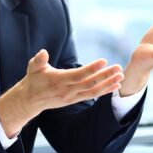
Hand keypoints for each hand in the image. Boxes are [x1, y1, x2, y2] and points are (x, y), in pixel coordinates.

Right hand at [0, 49, 123, 136]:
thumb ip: (38, 60)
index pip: (78, 75)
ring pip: (93, 91)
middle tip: (119, 67)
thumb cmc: (34, 80)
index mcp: (58, 81)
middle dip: (105, 76)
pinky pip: (92, 95)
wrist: (31, 100)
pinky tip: (115, 85)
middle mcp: (67, 90)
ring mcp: (72, 97)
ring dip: (108, 84)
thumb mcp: (32, 68)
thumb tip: (43, 52)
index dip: (91, 69)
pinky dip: (105, 90)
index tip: (103, 61)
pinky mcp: (75, 99)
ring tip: (121, 76)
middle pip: (89, 83)